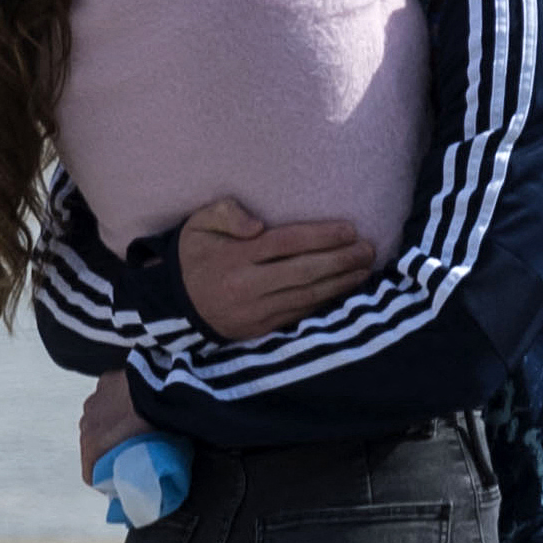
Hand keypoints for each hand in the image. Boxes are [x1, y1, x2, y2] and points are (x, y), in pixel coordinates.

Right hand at [79, 370, 151, 485]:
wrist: (162, 389)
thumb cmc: (154, 424)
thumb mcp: (150, 458)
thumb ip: (142, 472)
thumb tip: (156, 489)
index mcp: (94, 446)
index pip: (91, 475)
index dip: (106, 480)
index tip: (122, 479)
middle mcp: (87, 424)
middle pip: (93, 446)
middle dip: (109, 449)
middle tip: (132, 449)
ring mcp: (94, 401)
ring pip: (98, 420)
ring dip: (111, 424)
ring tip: (134, 423)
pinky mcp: (104, 382)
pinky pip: (107, 398)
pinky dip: (117, 402)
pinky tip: (135, 401)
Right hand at [178, 198, 375, 340]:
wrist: (173, 304)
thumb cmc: (195, 255)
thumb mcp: (199, 224)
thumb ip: (227, 213)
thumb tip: (259, 225)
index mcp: (234, 258)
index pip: (286, 244)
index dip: (321, 236)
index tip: (349, 229)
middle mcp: (247, 286)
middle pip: (303, 272)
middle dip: (340, 261)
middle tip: (368, 249)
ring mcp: (256, 312)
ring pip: (306, 297)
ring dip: (341, 283)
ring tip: (365, 268)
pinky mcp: (261, 329)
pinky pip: (299, 314)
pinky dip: (325, 302)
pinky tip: (345, 290)